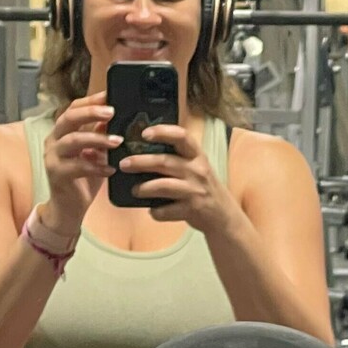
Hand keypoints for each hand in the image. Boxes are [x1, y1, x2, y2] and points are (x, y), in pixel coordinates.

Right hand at [40, 92, 118, 234]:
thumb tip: (115, 117)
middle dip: (91, 112)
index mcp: (62, 132)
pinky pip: (77, 166)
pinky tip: (111, 169)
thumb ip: (100, 136)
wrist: (68, 210)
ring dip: (97, 139)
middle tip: (112, 112)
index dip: (91, 101)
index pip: (73, 108)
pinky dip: (96, 166)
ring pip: (73, 140)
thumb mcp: (94, 154)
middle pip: (69, 118)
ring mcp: (52, 157)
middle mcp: (54, 140)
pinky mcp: (56, 174)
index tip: (109, 95)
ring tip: (117, 141)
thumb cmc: (82, 180)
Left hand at [119, 124, 241, 236]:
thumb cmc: (203, 187)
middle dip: (141, 162)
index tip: (144, 133)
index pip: (181, 136)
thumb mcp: (196, 166)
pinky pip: (167, 211)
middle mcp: (197, 170)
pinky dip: (156, 212)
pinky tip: (152, 210)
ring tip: (134, 190)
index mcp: (197, 155)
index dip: (162, 132)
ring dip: (145, 188)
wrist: (223, 215)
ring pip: (164, 186)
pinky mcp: (192, 209)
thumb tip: (142, 152)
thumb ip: (177, 158)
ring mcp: (194, 190)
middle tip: (124, 164)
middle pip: (165, 162)